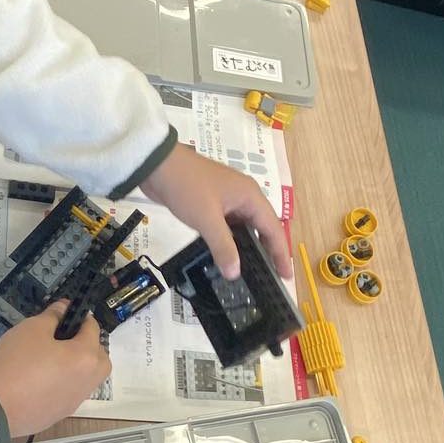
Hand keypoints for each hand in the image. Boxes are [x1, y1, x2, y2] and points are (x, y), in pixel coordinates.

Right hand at [0, 301, 110, 436]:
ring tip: (53, 359)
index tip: (64, 313)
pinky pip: (71, 392)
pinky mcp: (61, 414)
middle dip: (89, 345)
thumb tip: (64, 308)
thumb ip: (53, 316)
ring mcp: (76, 400)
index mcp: (86, 356)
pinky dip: (64, 383)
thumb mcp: (32, 329)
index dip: (80, 317)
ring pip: (87, 378)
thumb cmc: (16, 362)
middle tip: (64, 339)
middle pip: (100, 358)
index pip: (93, 329)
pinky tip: (42, 380)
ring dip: (78, 365)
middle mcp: (88, 380)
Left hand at [141, 143, 291, 279]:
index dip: (281, 253)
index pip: (273, 228)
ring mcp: (227, 200)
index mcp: (250, 196)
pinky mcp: (212, 204)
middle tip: (271, 278)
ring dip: (248, 247)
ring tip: (251, 272)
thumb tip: (235, 273)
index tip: (286, 276)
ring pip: (244, 228)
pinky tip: (227, 256)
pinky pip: (228, 226)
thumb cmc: (187, 187)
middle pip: (262, 228)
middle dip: (268, 252)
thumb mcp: (207, 219)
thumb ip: (223, 246)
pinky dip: (231, 241)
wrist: (157, 164)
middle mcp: (244, 197)